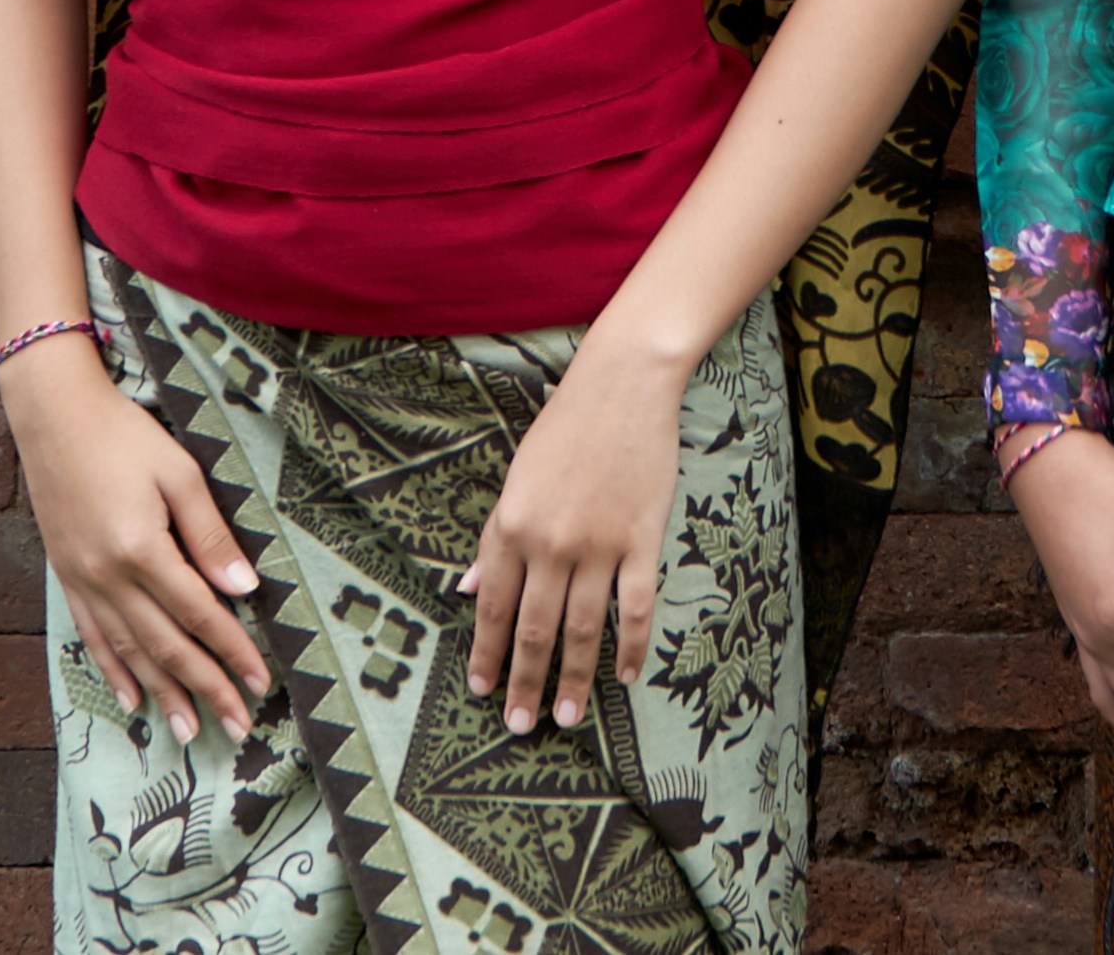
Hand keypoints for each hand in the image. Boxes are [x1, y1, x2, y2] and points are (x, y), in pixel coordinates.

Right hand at [1, 343, 267, 744]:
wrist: (52, 416)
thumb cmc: (124, 436)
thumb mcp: (180, 472)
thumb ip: (210, 535)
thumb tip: (245, 590)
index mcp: (142, 549)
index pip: (199, 615)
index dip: (233, 652)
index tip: (262, 683)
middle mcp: (108, 576)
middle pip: (166, 646)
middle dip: (205, 689)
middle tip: (237, 728)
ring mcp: (82, 581)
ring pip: (129, 652)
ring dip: (163, 694)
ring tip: (190, 731)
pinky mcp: (66, 577)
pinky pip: (92, 637)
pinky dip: (115, 672)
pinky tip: (133, 699)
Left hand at [462, 344, 694, 734]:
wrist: (623, 387)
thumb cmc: (564, 430)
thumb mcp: (515, 481)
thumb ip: (494, 539)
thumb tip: (470, 590)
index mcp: (512, 527)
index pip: (494, 608)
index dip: (488, 654)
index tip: (484, 692)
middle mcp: (551, 543)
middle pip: (535, 629)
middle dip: (525, 682)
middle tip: (521, 725)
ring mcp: (599, 545)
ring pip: (583, 629)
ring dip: (573, 678)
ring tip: (565, 717)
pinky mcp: (642, 540)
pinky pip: (636, 607)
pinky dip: (632, 647)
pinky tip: (628, 676)